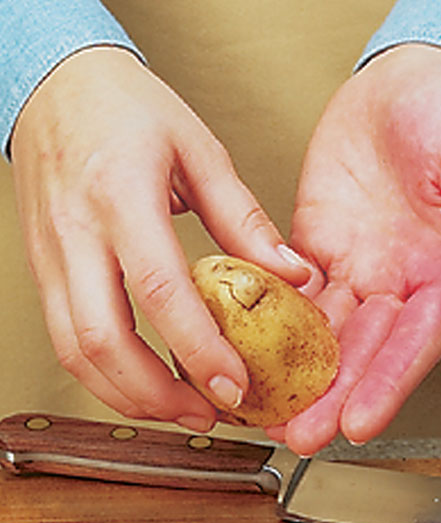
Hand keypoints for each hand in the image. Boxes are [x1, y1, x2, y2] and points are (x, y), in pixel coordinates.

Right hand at [10, 47, 309, 431]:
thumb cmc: (123, 106)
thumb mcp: (199, 149)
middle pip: (102, 342)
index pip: (159, 290)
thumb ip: (245, 219)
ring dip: (129, 397)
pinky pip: (67, 341)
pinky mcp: (43, 272)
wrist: (53, 85)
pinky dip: (106, 376)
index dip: (197, 349)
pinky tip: (144, 383)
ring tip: (181, 408)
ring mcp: (51, 258)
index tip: (235, 385)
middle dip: (157, 395)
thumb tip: (291, 274)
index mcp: (121, 195)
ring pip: (76, 355)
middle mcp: (76, 233)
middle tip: (207, 413)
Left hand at [270, 44, 440, 454]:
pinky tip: (248, 349)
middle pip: (362, 354)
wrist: (399, 84)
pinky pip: (291, 295)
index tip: (359, 424)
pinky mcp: (315, 251)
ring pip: (322, 336)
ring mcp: (354, 272)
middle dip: (331, 397)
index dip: (387, 386)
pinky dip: (269, 323)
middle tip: (299, 436)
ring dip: (295, 375)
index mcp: (440, 276)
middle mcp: (395, 285)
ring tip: (268, 411)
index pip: (414, 344)